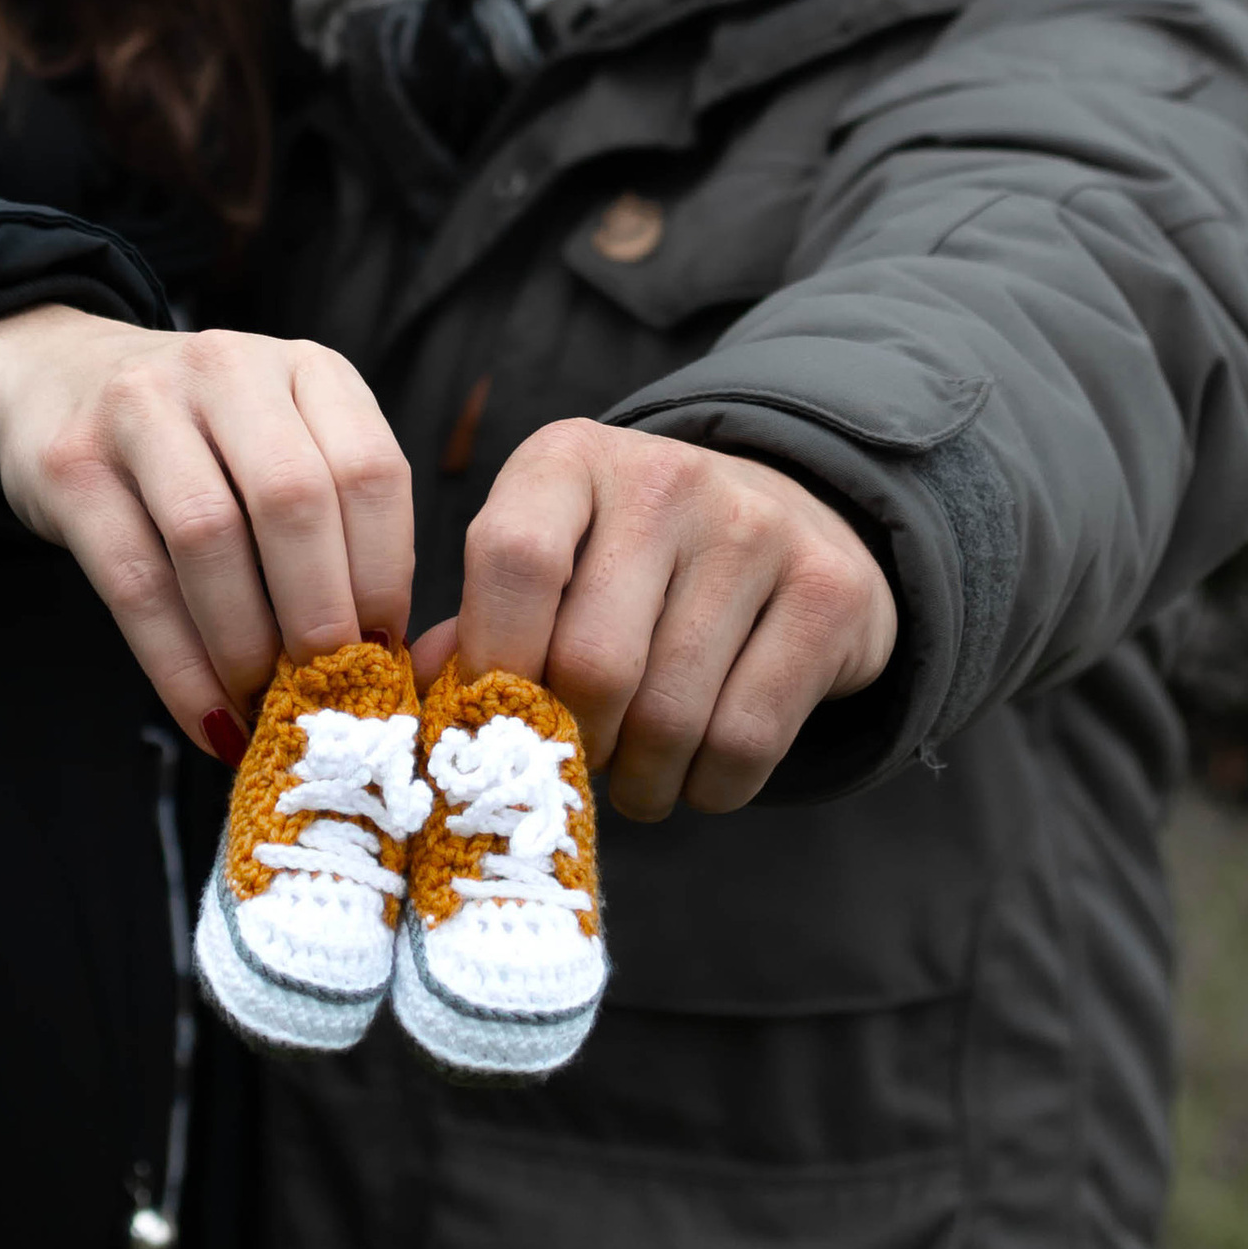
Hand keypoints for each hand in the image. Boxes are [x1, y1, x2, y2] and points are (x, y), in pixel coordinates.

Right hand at [0, 308, 413, 762]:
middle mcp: (227, 369)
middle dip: (317, 615)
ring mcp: (140, 408)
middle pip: (292, 499)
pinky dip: (179, 668)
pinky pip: (135, 581)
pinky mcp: (71, 465)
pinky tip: (207, 718)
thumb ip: (337, 518)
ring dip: (245, 645)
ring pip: (208, 536)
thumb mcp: (283, 443)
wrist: (55, 381)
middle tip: (327, 693)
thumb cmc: (200, 439)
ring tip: (264, 709)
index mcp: (308, 368)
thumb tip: (383, 654)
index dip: (384, 574)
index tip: (384, 652)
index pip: (369, 470)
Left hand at [411, 421, 896, 820]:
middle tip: (573, 765)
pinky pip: (747, 740)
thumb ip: (483, 623)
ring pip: (671, 717)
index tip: (494, 722)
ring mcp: (756, 528)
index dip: (495, 664)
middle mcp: (666, 477)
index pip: (513, 558)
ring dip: (640, 782)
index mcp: (570, 459)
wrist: (789, 517)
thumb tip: (419, 698)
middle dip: (574, 744)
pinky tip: (696, 774)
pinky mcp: (828, 592)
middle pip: (595, 661)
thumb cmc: (631, 561)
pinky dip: (710, 789)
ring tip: (633, 776)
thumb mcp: (552, 556)